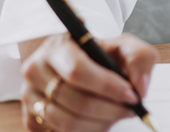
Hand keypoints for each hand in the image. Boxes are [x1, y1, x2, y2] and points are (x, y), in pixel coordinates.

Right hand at [18, 32, 157, 131]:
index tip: (132, 95)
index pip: (79, 72)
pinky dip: (86, 131)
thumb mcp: (123, 46)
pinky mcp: (30, 118)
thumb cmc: (100, 55)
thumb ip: (139, 58)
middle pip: (76, 101)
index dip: (108, 87)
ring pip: (68, 122)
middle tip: (130, 109)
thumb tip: (140, 87)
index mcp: (57, 47)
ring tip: (115, 115)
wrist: (76, 62)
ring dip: (100, 124)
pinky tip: (98, 120)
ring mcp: (29, 96)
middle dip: (110, 110)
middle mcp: (36, 71)